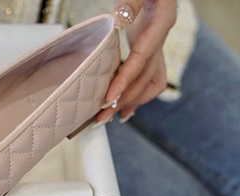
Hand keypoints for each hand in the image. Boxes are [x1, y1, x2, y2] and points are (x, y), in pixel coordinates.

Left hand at [96, 0, 176, 122]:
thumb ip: (131, 3)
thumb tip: (118, 22)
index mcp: (161, 23)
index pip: (141, 59)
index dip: (125, 81)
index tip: (108, 99)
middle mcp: (162, 36)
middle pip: (145, 76)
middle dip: (123, 99)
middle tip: (99, 118)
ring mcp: (158, 43)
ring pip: (151, 80)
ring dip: (131, 101)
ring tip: (109, 118)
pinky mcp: (150, 46)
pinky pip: (149, 75)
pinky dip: (137, 93)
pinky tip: (123, 109)